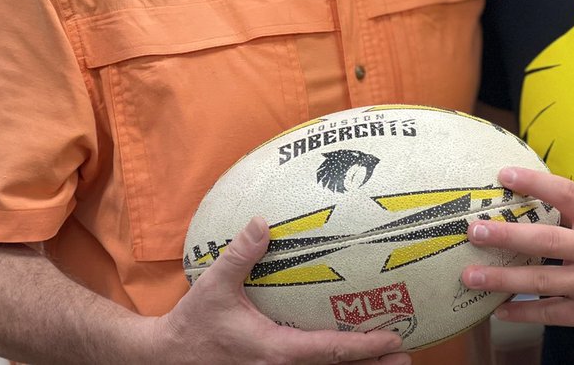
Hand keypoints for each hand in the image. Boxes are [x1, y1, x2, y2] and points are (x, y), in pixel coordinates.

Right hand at [151, 216, 410, 364]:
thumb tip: (263, 222)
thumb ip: (241, 254)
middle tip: (407, 355)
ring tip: (392, 361)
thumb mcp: (215, 286)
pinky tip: (347, 359)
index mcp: (276, 350)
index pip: (331, 350)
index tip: (395, 338)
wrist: (166, 358)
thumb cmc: (193, 324)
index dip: (366, 346)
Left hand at [461, 167, 573, 345]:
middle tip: (476, 230)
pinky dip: (523, 311)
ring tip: (472, 275)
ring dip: (502, 279)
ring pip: (540, 280)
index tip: (505, 174)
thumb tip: (544, 198)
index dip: (535, 182)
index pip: (567, 193)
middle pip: (545, 239)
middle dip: (507, 235)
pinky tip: (499, 309)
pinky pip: (550, 312)